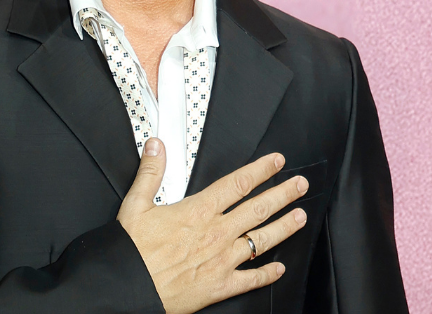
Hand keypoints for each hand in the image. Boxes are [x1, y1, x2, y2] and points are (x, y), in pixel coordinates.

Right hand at [117, 139, 308, 313]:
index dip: (261, 170)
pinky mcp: (220, 285)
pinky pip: (251, 279)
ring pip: (262, 240)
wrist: (131, 286)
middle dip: (283, 194)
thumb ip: (151, 173)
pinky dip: (267, 274)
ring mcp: (222, 260)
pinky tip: (279, 268)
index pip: (238, 184)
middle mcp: (217, 234)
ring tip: (300, 217)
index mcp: (199, 212)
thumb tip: (156, 146)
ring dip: (284, 227)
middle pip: (258, 209)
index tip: (276, 162)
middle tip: (300, 185)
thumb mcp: (136, 204)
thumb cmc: (133, 251)